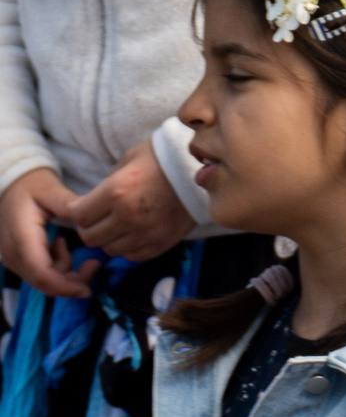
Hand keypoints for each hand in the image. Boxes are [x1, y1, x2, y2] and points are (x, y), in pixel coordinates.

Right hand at [0, 167, 92, 296]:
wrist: (11, 183)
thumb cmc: (33, 186)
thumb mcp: (52, 191)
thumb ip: (70, 207)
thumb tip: (91, 224)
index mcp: (22, 236)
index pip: (42, 274)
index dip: (66, 287)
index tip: (89, 288)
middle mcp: (13, 252)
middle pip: (44, 283)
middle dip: (72, 282)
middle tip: (94, 264)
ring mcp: (12, 257)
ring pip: (43, 282)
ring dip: (66, 274)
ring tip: (73, 248)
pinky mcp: (16, 259)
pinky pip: (39, 275)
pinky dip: (57, 268)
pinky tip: (61, 247)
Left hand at [62, 141, 193, 261]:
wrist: (198, 172)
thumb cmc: (160, 160)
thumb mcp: (126, 162)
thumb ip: (106, 185)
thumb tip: (93, 203)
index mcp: (115, 193)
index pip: (79, 216)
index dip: (76, 213)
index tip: (81, 208)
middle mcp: (128, 218)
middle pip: (91, 238)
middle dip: (89, 228)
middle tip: (97, 219)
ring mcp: (147, 234)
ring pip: (111, 250)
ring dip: (109, 239)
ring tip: (116, 227)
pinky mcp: (162, 243)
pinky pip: (134, 256)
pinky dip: (128, 248)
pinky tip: (133, 234)